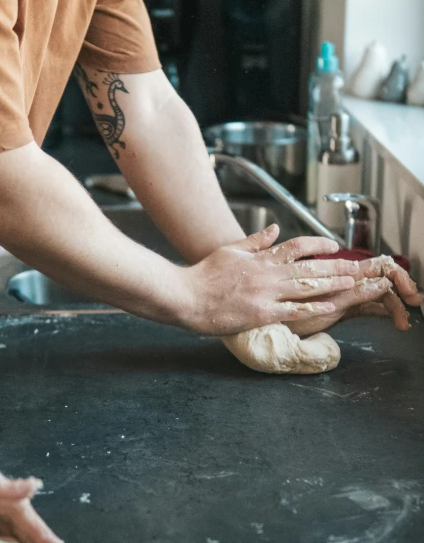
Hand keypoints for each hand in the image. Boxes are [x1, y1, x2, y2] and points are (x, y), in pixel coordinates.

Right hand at [182, 225, 358, 334]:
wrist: (186, 297)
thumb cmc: (203, 275)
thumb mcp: (229, 251)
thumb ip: (255, 241)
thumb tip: (275, 229)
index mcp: (260, 258)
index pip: (296, 246)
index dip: (318, 245)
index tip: (333, 246)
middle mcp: (267, 274)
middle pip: (308, 267)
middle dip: (335, 266)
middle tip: (356, 267)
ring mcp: (266, 294)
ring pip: (306, 286)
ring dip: (331, 284)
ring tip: (351, 283)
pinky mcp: (261, 313)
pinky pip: (293, 310)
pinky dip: (313, 308)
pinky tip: (329, 306)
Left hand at [287, 255, 421, 336]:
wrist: (266, 312)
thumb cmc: (284, 302)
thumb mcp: (320, 298)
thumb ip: (349, 289)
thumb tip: (379, 280)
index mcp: (340, 274)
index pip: (377, 268)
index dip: (396, 275)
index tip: (408, 289)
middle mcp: (345, 282)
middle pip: (382, 279)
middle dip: (402, 287)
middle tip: (416, 301)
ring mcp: (345, 295)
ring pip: (379, 293)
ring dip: (395, 303)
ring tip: (406, 317)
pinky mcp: (341, 309)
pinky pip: (369, 307)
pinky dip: (383, 312)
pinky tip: (396, 320)